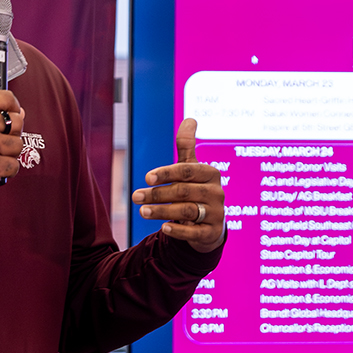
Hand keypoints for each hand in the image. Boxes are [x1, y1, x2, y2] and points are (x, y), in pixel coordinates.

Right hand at [0, 91, 24, 199]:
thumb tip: (19, 112)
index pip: (6, 97)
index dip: (13, 105)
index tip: (13, 112)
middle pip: (18, 121)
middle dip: (13, 131)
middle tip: (1, 137)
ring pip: (18, 144)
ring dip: (10, 151)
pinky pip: (14, 165)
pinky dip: (7, 168)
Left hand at [132, 118, 224, 251]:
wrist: (210, 223)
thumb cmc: (195, 190)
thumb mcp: (191, 169)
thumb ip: (187, 146)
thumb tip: (190, 119)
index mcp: (210, 174)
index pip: (187, 171)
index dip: (166, 173)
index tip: (147, 178)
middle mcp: (216, 193)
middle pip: (183, 191)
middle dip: (157, 194)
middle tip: (136, 196)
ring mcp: (217, 213)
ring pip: (187, 211)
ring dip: (162, 211)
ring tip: (142, 211)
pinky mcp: (213, 233)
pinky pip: (195, 232)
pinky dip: (179, 231)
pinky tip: (163, 228)